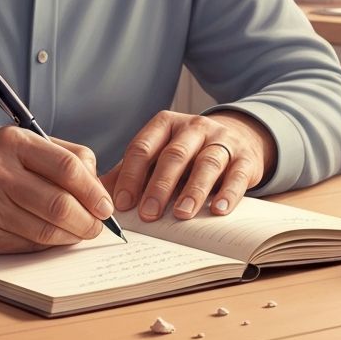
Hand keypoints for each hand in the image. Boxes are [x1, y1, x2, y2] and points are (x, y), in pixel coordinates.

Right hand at [0, 128, 113, 252]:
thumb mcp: (11, 142)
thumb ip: (56, 155)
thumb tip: (97, 182)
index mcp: (12, 141)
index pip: (67, 166)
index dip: (94, 190)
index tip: (105, 204)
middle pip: (60, 203)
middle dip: (88, 220)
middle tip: (97, 226)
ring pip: (46, 230)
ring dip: (71, 237)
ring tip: (79, 233)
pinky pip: (26, 245)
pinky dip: (47, 246)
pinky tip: (52, 239)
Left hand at [101, 110, 275, 221]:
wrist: (237, 139)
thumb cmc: (187, 154)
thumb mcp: (158, 155)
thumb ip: (131, 172)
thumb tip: (95, 194)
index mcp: (165, 124)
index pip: (142, 147)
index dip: (131, 176)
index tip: (122, 203)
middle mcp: (193, 127)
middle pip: (173, 156)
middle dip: (159, 186)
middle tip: (148, 214)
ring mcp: (221, 140)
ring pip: (206, 163)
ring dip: (193, 191)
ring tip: (181, 215)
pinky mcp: (245, 157)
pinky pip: (237, 174)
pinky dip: (228, 193)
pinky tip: (219, 210)